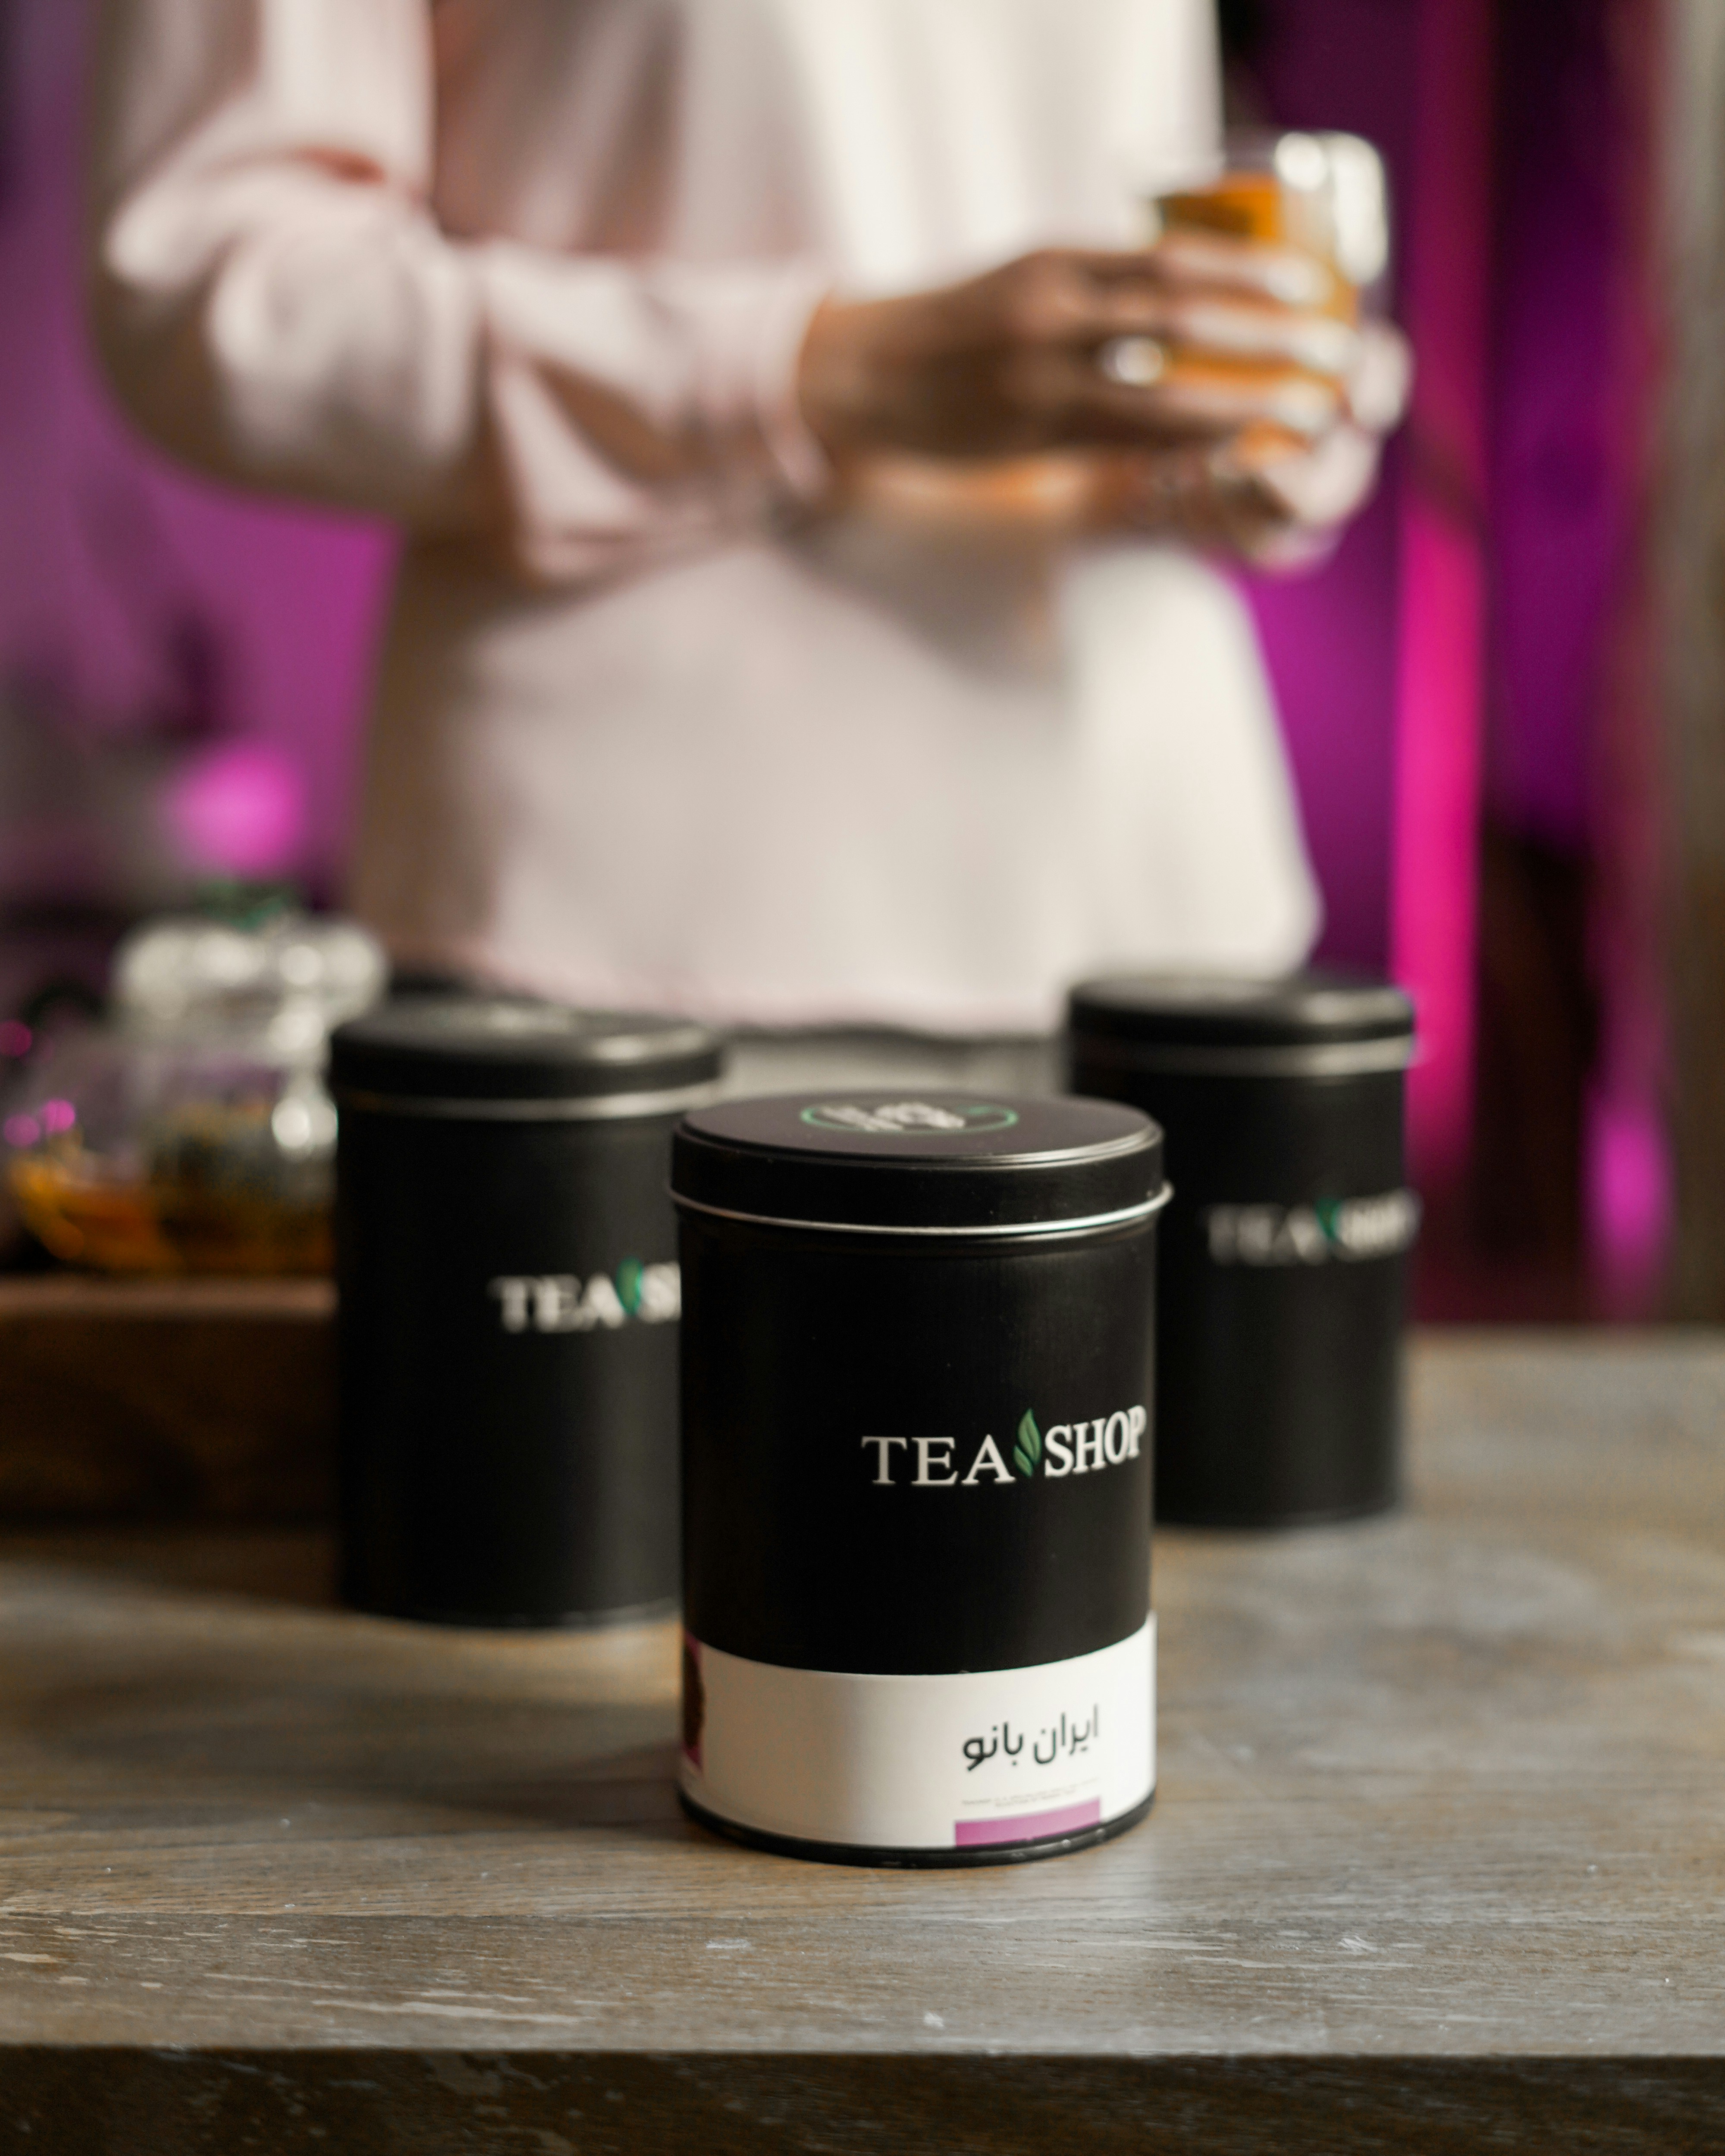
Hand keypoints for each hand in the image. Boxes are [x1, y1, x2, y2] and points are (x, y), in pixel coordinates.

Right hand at [797, 236, 1357, 468]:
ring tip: (1306, 412)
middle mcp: (1053, 308)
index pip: (1169, 258)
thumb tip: (1185, 306)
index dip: (1248, 274)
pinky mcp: (1031, 430)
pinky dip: (1188, 443)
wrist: (861, 375)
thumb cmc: (956, 332)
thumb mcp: (1028, 284)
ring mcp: (1040, 373)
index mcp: (1058, 259)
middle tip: (1332, 352)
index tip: (1309, 287)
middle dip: (1267, 335)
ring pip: (1163, 385)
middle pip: (1182, 315)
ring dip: (1245, 401)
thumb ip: (1098, 293)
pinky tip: (1234, 449)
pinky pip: (1128, 437)